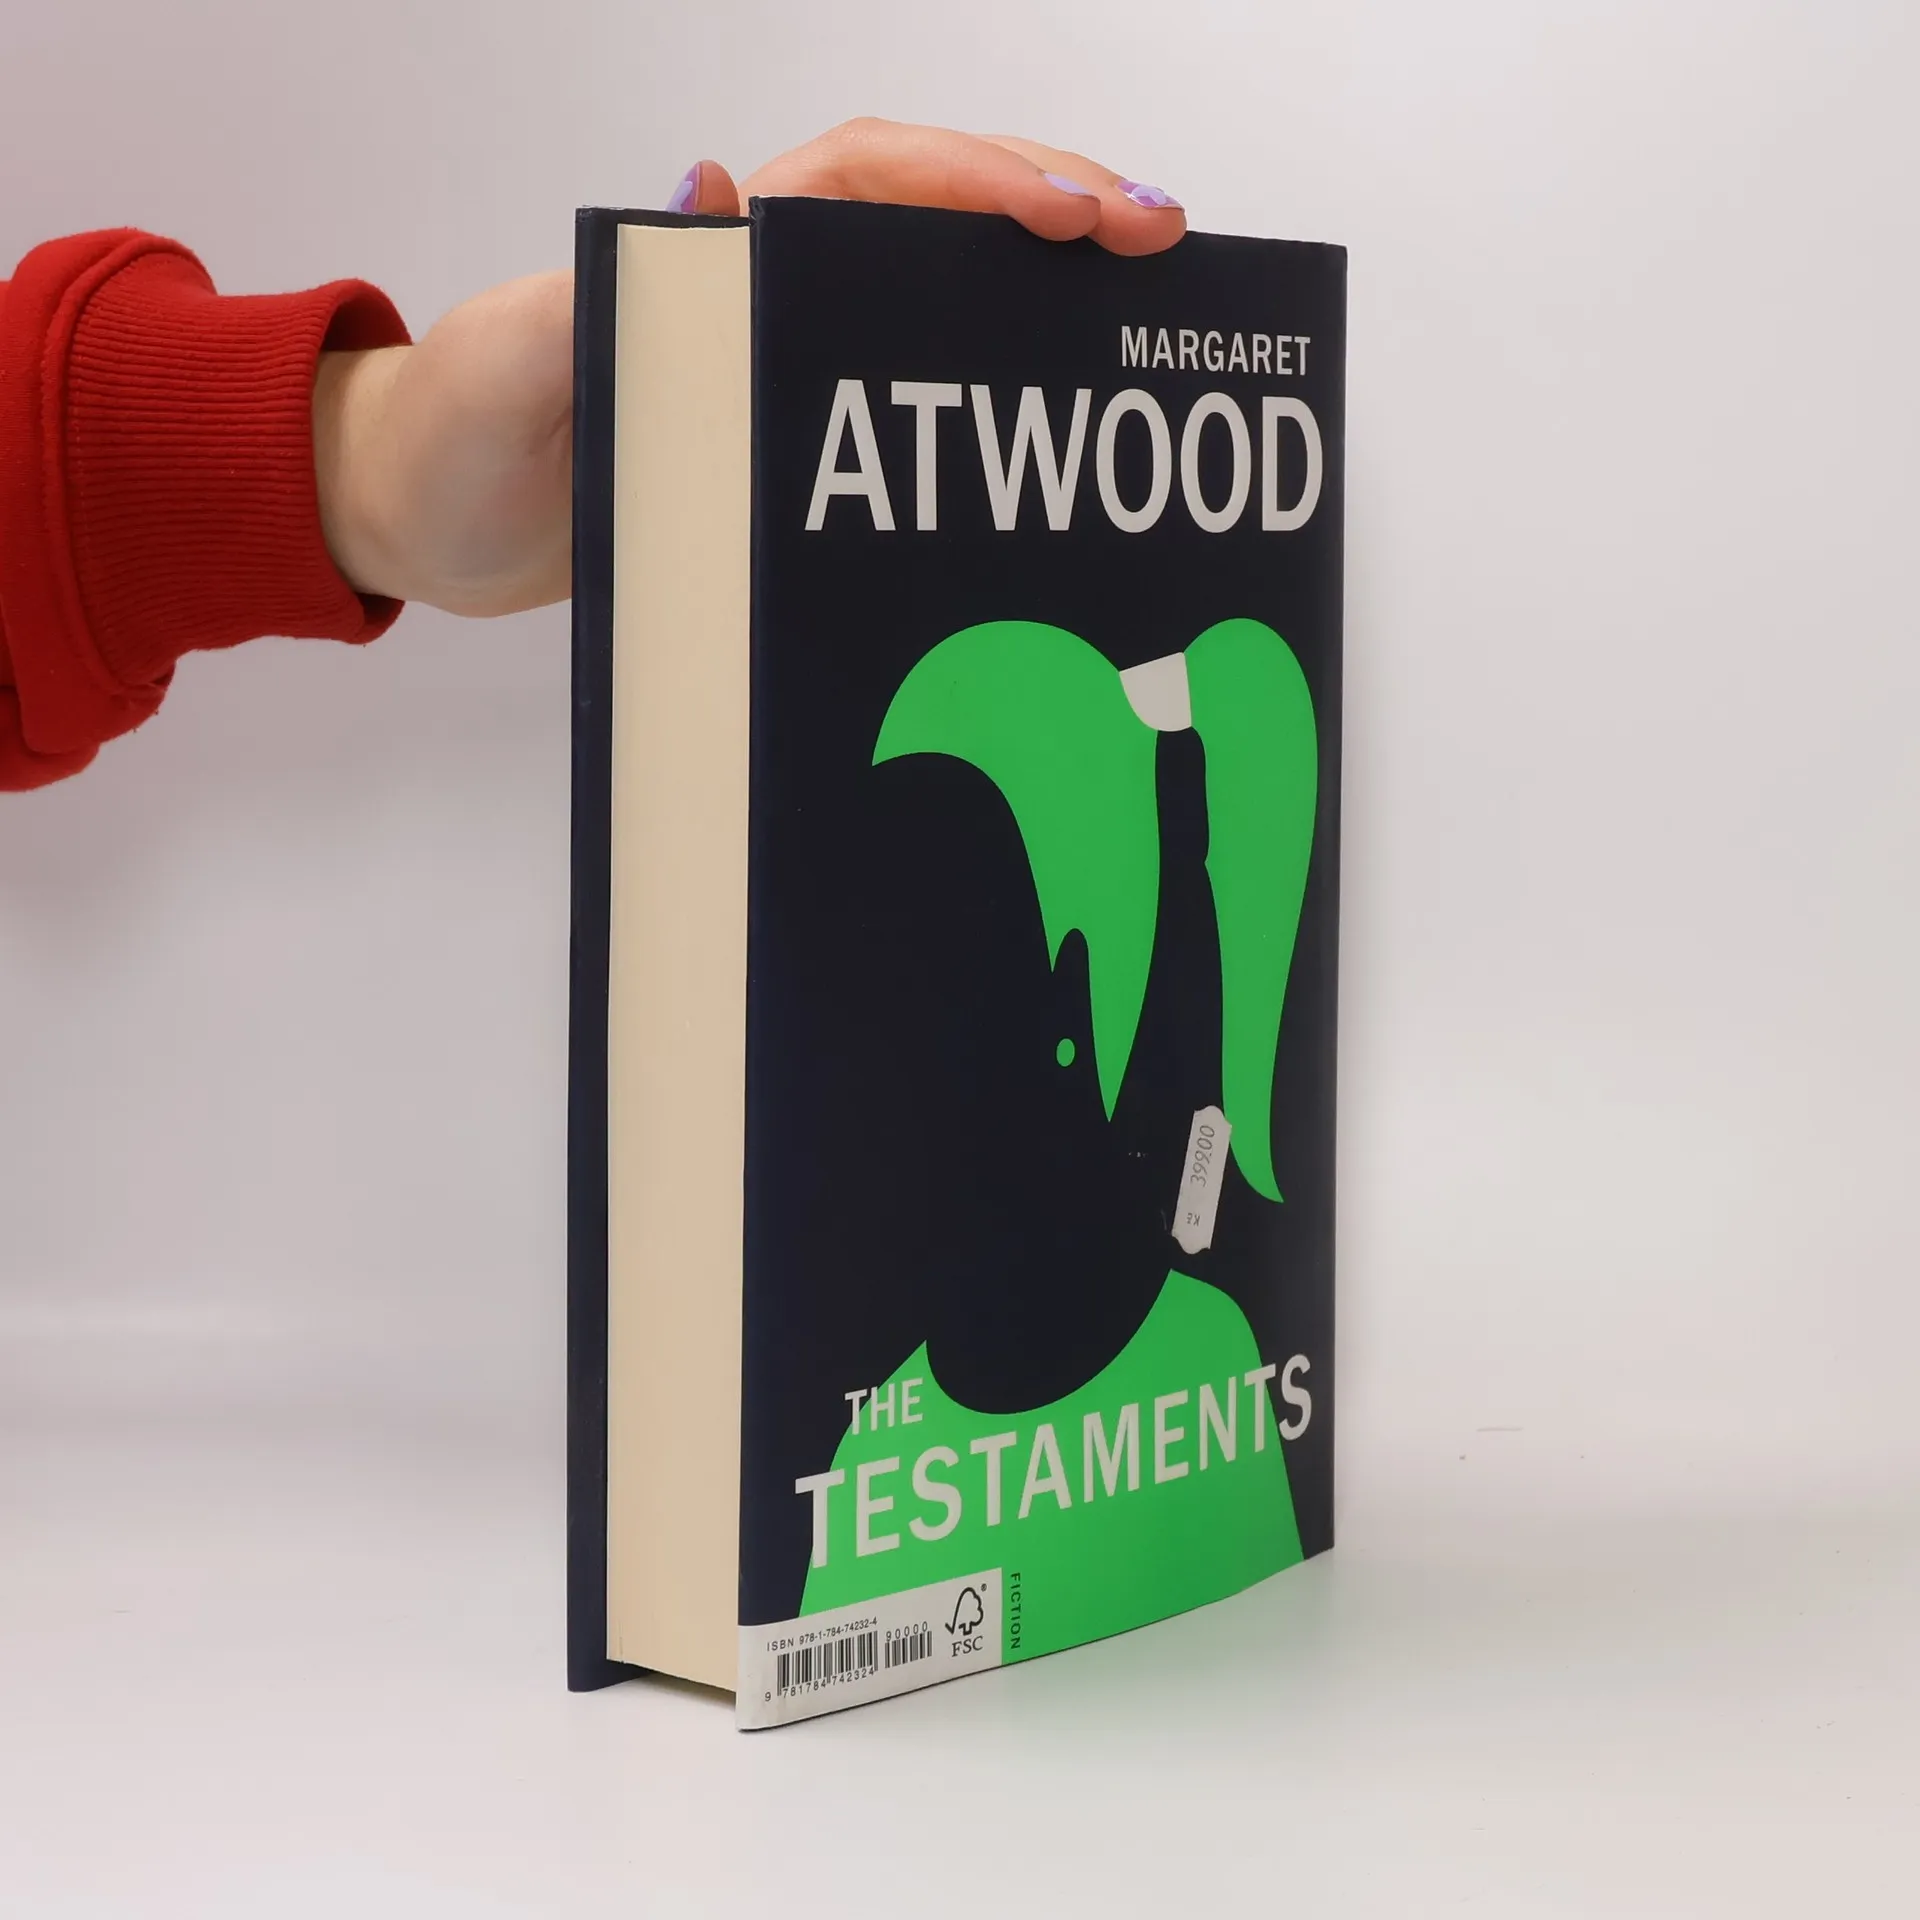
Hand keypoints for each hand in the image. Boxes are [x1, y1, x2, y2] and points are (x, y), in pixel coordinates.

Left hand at [314, 121, 1186, 616]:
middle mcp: (758, 286)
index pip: (871, 179)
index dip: (979, 182)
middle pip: (932, 212)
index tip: (1076, 215)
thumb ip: (601, 290)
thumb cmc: (449, 438)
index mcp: (708, 247)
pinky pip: (898, 387)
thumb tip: (714, 195)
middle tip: (1164, 243)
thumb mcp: (512, 361)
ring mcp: (774, 356)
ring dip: (1036, 288)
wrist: (414, 522)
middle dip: (1052, 206)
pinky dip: (979, 386)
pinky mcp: (776, 431)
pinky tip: (1044, 417)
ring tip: (1140, 312)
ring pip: (931, 291)